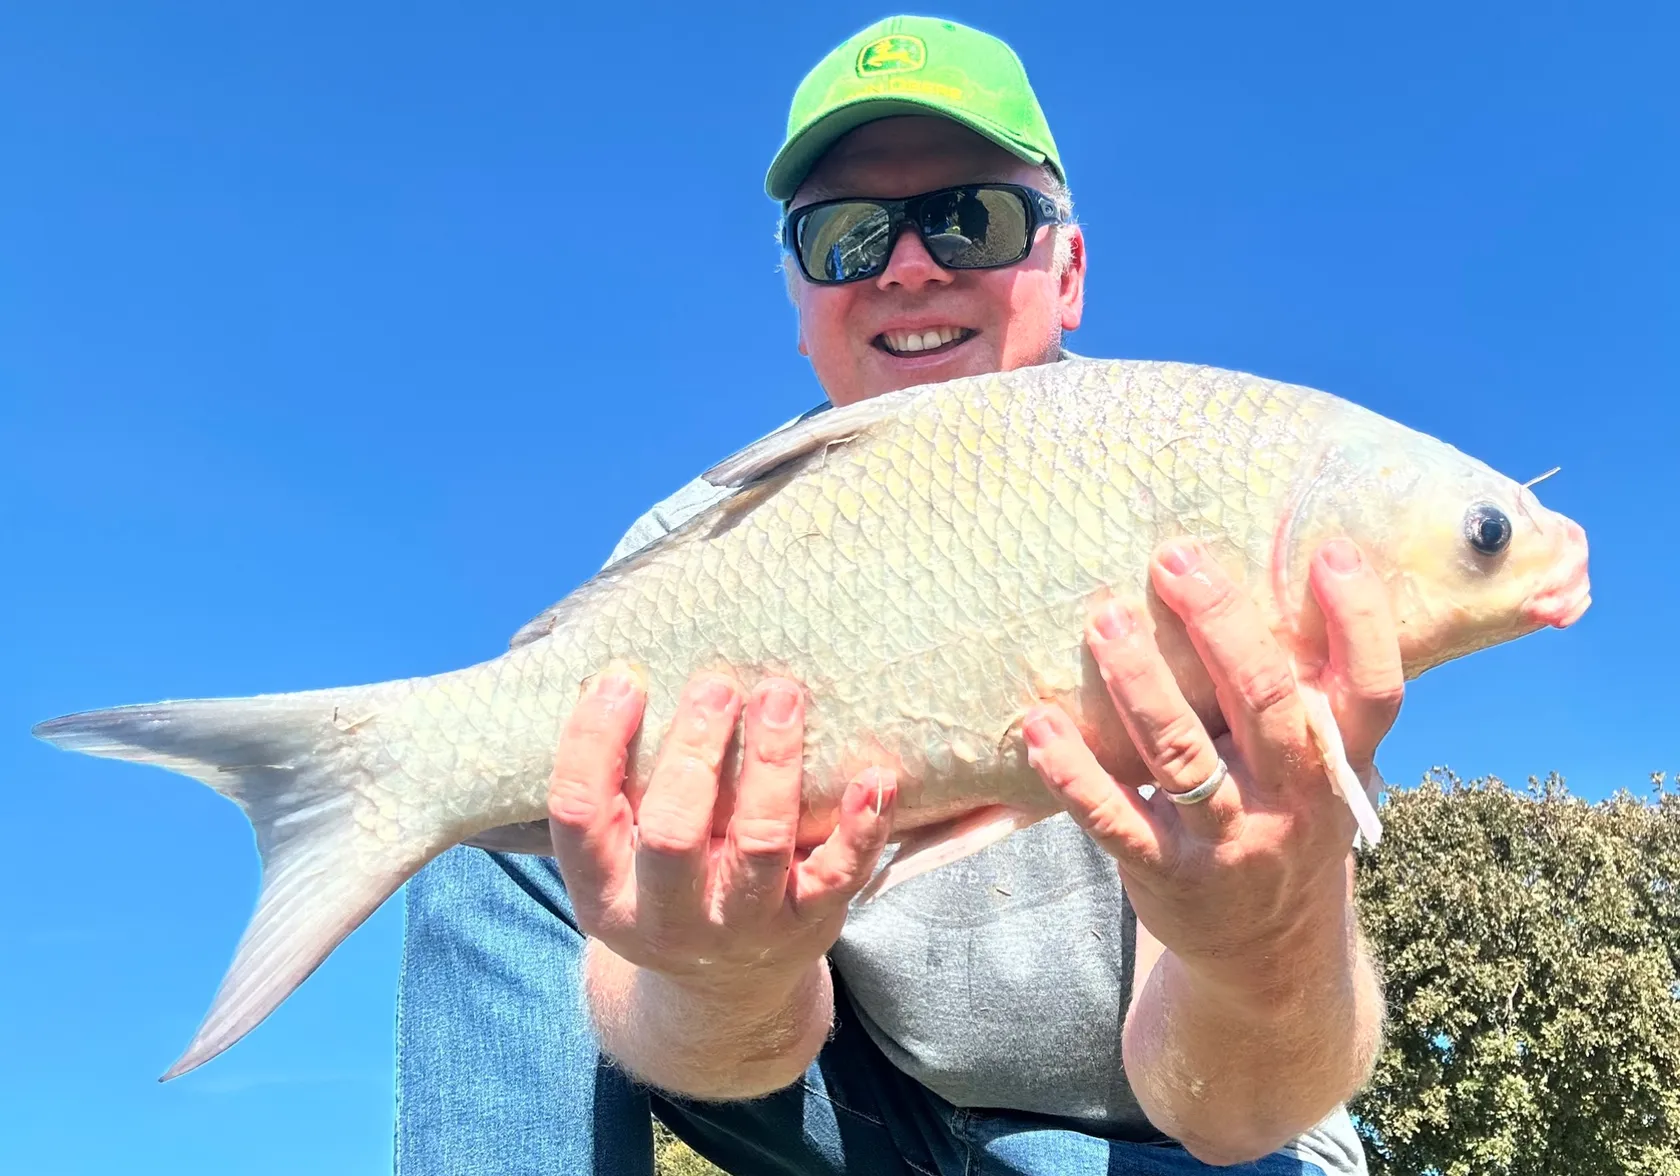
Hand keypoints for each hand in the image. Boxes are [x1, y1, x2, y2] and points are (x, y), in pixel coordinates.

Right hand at [546, 667, 896, 986]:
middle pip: (672, 832)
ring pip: (760, 842)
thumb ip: (616, 785)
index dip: (592, 742)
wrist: (725, 990)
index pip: (579, 814)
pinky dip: (862, 825)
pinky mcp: (811, 922)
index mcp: (605, 894)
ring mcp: (745, 925)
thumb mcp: (620, 855)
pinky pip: (841, 874)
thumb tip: (620, 672)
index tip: (622, 679)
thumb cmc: (666, 886)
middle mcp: (669, 918)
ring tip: (780, 697)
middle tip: (715, 686)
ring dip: (773, 763)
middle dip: (693, 751)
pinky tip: (874, 776)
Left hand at [1023, 537, 1403, 979]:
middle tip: (1173, 559)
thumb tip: (1269, 577)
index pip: (1373, 690)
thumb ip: (1308, 700)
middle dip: (1218, 624)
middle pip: (1265, 700)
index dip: (1359, 622)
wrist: (1270, 960)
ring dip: (1139, 682)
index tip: (1327, 551)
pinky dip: (1071, 770)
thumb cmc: (1289, 827)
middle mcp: (1292, 801)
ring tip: (1103, 620)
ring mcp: (1227, 841)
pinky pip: (1111, 816)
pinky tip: (1037, 723)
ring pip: (1182, 753)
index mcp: (1342, 764)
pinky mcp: (1163, 872)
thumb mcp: (1324, 774)